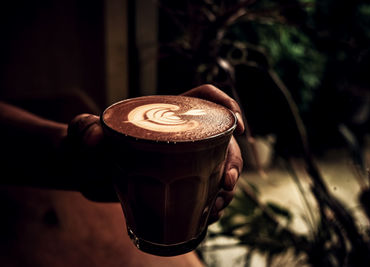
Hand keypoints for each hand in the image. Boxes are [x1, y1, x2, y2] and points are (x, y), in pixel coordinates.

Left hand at [68, 84, 244, 214]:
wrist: (86, 175)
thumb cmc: (86, 146)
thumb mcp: (82, 133)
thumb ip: (83, 129)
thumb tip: (95, 139)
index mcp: (167, 113)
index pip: (205, 98)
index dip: (226, 106)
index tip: (237, 126)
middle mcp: (182, 135)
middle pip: (222, 139)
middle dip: (233, 160)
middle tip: (225, 182)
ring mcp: (184, 160)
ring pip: (220, 167)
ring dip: (227, 187)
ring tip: (216, 206)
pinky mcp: (180, 182)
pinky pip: (207, 191)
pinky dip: (214, 204)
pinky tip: (208, 215)